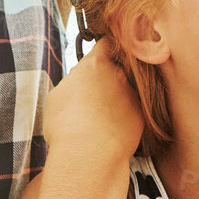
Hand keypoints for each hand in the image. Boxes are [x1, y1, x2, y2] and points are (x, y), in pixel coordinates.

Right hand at [45, 39, 143, 160]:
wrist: (88, 156)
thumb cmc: (65, 127)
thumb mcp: (56, 96)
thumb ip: (73, 81)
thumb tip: (78, 81)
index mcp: (95, 65)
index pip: (106, 43)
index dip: (104, 48)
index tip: (101, 54)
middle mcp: (119, 75)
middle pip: (118, 68)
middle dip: (109, 76)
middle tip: (95, 94)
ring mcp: (133, 95)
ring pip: (127, 90)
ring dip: (118, 97)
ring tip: (102, 116)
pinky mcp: (141, 116)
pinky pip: (133, 110)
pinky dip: (125, 116)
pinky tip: (111, 129)